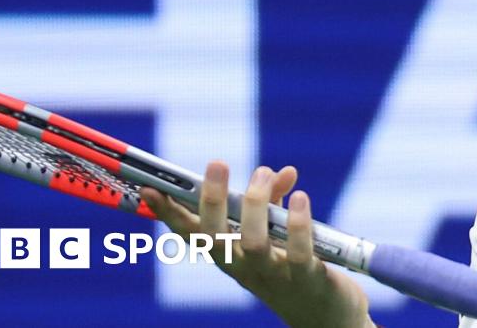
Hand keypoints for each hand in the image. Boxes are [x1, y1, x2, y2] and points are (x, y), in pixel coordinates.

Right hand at [142, 161, 375, 327]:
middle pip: (215, 238)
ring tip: (264, 172)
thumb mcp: (278, 232)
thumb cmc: (293, 266)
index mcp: (229, 255)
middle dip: (211, 200)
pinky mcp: (306, 279)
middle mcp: (243, 268)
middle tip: (217, 163)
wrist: (325, 315)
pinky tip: (301, 198)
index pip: (192, 234)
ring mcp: (273, 276)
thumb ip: (276, 200)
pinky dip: (297, 224)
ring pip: (252, 244)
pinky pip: (297, 253)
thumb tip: (284, 171)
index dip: (169, 213)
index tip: (150, 188)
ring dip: (256, 205)